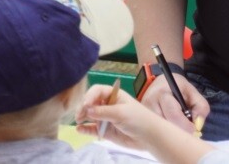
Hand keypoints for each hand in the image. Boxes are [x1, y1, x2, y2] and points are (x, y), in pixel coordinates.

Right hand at [78, 84, 213, 161]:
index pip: (97, 91)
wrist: (150, 137)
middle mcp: (108, 105)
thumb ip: (103, 111)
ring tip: (78, 121)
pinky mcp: (106, 130)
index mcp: (114, 95)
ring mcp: (106, 118)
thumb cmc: (138, 119)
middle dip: (84, 107)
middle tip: (79, 115)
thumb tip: (87, 110)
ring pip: (90, 115)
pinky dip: (85, 128)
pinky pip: (93, 128)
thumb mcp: (121, 112)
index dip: (89, 96)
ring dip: (82, 117)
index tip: (85, 104)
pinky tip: (80, 129)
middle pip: (91, 102)